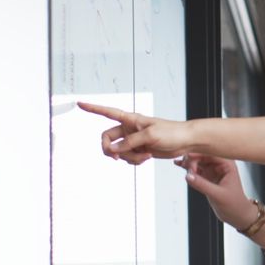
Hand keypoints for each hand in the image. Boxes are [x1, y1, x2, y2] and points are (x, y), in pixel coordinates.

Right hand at [78, 101, 195, 164]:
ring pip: (119, 151)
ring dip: (129, 157)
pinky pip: (128, 158)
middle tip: (117, 156)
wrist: (185, 141)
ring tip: (145, 156)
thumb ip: (130, 142)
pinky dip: (135, 161)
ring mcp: (133, 140)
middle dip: (111, 150)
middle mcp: (129, 128)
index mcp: (131, 119)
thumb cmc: (172, 132)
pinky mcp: (139, 149)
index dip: (93, 108)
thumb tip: (114, 150)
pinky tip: (146, 158)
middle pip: (107, 139)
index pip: (108, 112)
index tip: (79, 103)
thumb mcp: (150, 136)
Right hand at [176, 154, 257, 228]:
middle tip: (186, 168)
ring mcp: (213, 170)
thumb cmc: (234, 204)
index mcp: (228, 164)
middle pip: (203, 155)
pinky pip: (196, 169)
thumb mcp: (218, 195)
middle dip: (192, 159)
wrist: (236, 215)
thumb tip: (188, 176)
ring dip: (188, 162)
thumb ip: (202, 185)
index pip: (211, 153)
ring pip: (198, 161)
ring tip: (180, 165)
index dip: (199, 153)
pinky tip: (179, 164)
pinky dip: (188, 167)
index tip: (188, 158)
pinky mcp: (207, 177)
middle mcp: (220, 165)